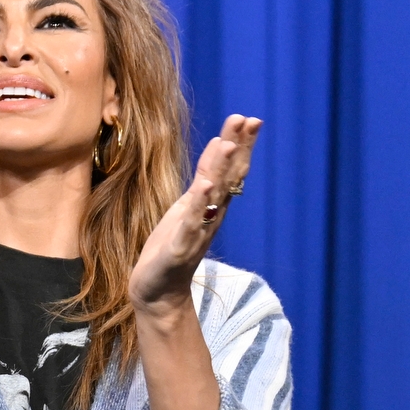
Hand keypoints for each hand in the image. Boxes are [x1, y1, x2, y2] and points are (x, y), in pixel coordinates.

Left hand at [130, 115, 258, 309]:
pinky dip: (198, 204)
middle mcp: (212, 215)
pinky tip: (202, 186)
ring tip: (227, 145)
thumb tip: (219, 142)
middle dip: (237, 149)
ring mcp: (198, 231)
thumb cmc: (173, 245)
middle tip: (248, 121)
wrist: (159, 291)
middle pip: (228, 177)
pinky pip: (191, 223)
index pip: (230, 169)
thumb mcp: (188, 203)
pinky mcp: (180, 248)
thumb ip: (206, 175)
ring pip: (212, 196)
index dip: (241, 144)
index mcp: (213, 204)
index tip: (251, 119)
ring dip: (220, 171)